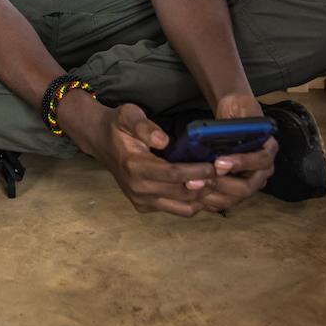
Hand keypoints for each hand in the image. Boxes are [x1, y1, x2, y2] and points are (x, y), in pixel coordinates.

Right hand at [62, 100, 219, 216]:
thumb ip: (144, 126)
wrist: (99, 141)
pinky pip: (176, 210)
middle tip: (225, 174)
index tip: (216, 165)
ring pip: (182, 208)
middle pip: (182, 194)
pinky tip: (205, 189)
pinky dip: (193, 203)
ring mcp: (141, 201)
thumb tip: (163, 139)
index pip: (173, 174)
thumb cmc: (118, 126)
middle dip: (206, 185)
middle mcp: (138, 189)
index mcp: (135, 167)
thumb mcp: (128, 115)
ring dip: (203, 198)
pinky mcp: (144, 207)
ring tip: (219, 183)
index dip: (197, 171)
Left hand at [197, 92, 276, 209]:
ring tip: (193, 185)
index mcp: (268, 149)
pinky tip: (193, 194)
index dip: (240, 163)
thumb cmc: (238, 110)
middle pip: (248, 187)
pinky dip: (209, 200)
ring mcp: (249, 181)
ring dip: (213, 194)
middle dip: (223, 184)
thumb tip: (236, 128)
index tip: (219, 162)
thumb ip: (243, 114)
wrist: (232, 116)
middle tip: (201, 179)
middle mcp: (262, 170)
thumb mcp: (243, 104)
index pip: (260, 161)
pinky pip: (224, 202)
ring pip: (235, 198)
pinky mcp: (235, 189)